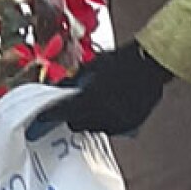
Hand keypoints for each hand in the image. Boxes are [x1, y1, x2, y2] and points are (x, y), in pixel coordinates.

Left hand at [25, 42, 173, 139]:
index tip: (39, 121)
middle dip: (71, 117)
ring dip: (89, 121)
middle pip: (77, 125)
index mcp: (91, 98)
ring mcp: (118, 121)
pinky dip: (107, 122)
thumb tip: (57, 88)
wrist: (150, 64)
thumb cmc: (119, 60)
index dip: (50, 117)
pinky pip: (111, 129)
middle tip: (72, 108)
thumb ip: (73, 80)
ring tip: (93, 106)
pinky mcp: (130, 124)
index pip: (63, 113)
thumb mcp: (92, 66)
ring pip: (94, 128)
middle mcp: (103, 114)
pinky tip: (109, 109)